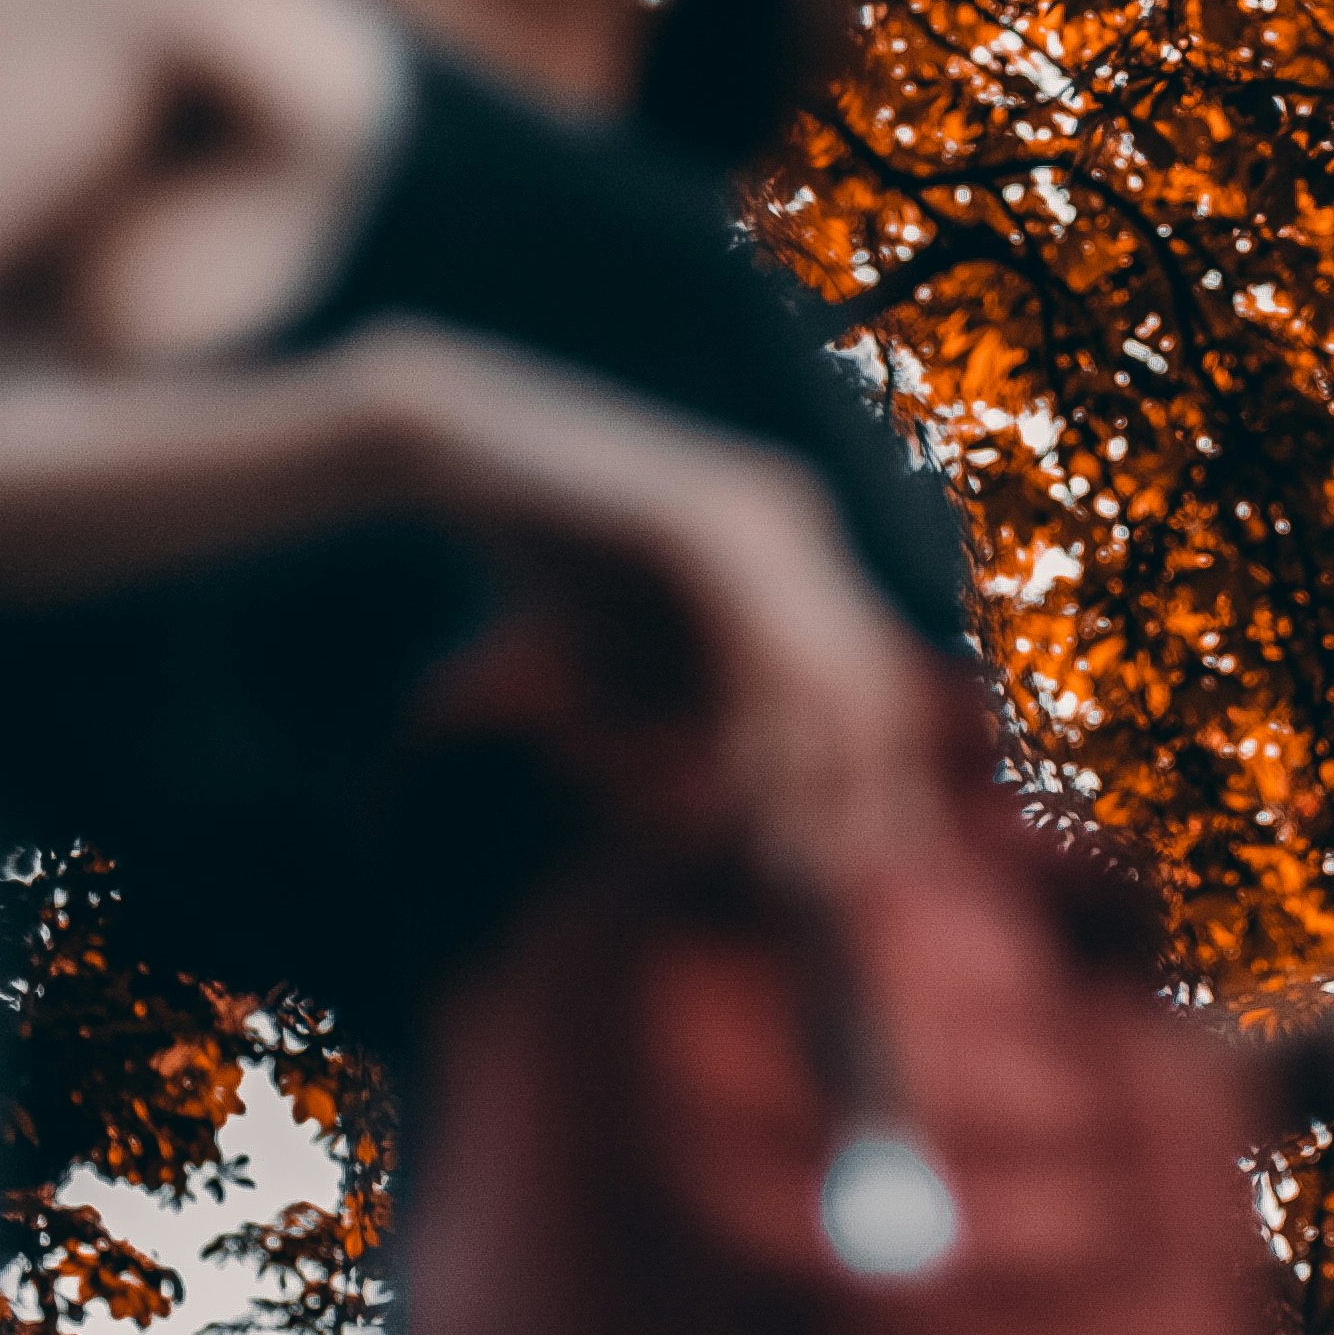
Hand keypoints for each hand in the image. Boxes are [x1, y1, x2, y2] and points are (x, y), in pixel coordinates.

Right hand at [351, 323, 945, 891]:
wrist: (451, 450)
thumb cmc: (539, 550)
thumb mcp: (640, 644)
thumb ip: (704, 703)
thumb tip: (754, 803)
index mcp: (792, 537)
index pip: (873, 670)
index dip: (882, 773)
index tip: (864, 864)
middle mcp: (790, 514)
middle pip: (870, 672)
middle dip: (862, 788)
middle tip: (833, 883)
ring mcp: (750, 508)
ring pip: (820, 662)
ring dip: (811, 775)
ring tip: (785, 862)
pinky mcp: (695, 516)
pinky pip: (752, 639)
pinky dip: (754, 724)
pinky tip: (739, 793)